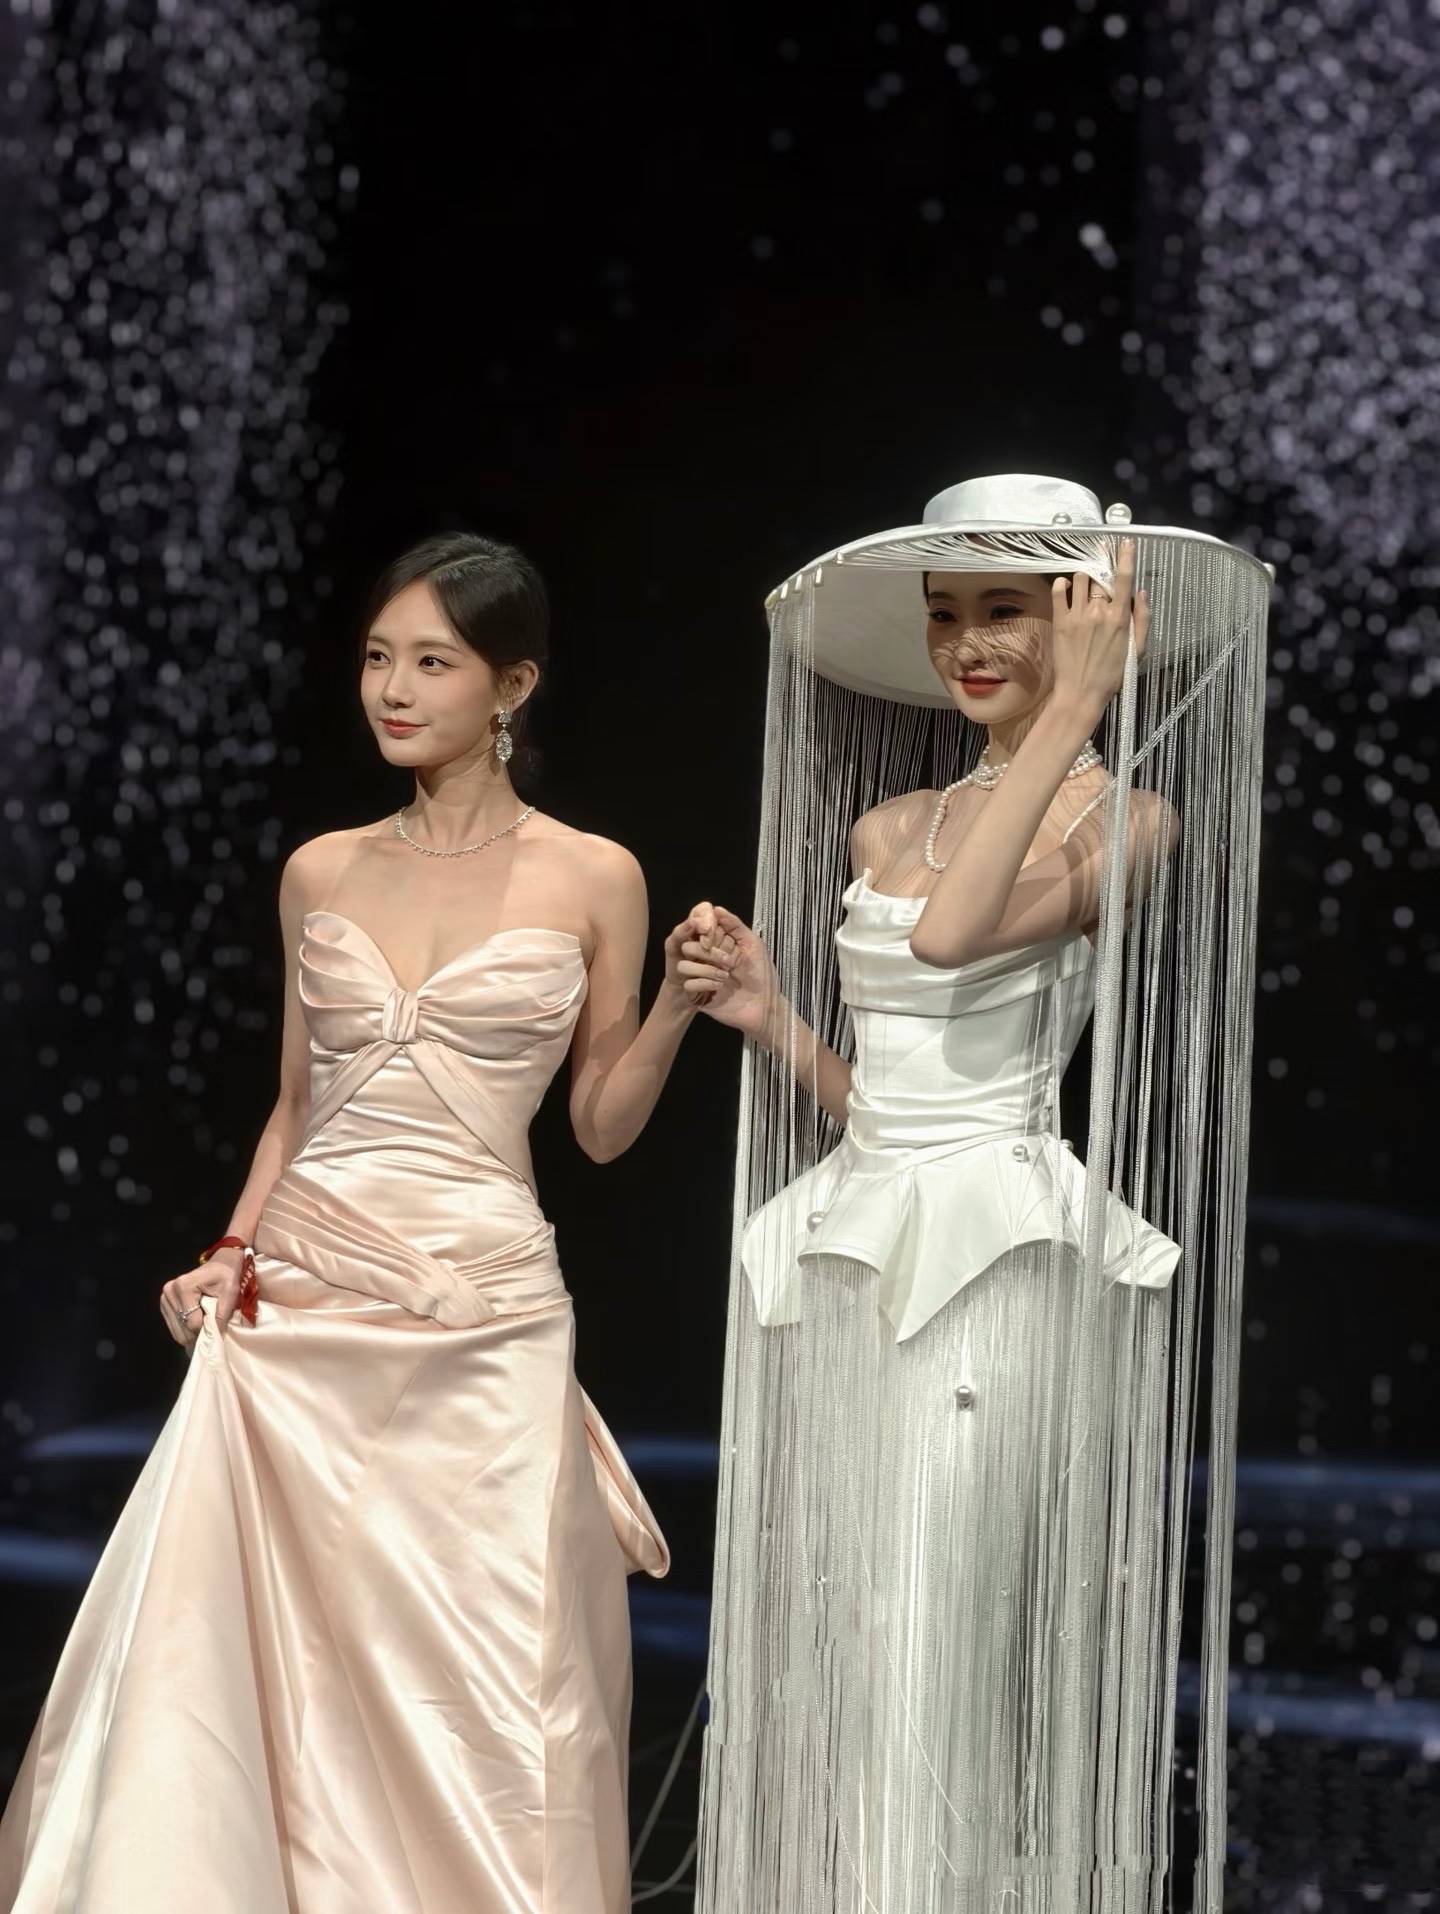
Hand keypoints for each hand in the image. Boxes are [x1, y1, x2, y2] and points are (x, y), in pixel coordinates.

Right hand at [159, 1245, 243, 1345]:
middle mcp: (169, 1291)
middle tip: (212, 1327)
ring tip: (205, 1323)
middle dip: (199, 1333)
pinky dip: (186, 1329)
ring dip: (192, 1332)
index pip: (192, 1322)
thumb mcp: (230, 1294)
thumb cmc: (226, 1276)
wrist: (220, 1265)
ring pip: (177, 1330)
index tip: (218, 1327)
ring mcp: (164, 1298)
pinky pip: (174, 1326)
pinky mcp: (165, 1304)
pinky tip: (197, 1322)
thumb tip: (214, 1337)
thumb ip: (222, 1315)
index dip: (207, 1329)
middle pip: (182, 1328)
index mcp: (184, 1286)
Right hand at [668, 902, 781, 1038]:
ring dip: (706, 969)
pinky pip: (688, 984)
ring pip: (683, 965)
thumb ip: (735, 925)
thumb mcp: (752, 944)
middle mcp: (706, 959)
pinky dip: (704, 983)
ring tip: (726, 976)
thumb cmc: (761, 974)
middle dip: (709, 952)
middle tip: (730, 961)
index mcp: (717, 944)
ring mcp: (701, 977)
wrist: (765, 1005)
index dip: (706, 930)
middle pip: (688, 946)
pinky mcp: (698, 995)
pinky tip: (719, 987)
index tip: (717, 935)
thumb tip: (716, 908)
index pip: (699, 930)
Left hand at [1050, 538, 1149, 716]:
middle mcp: (1098, 612)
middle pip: (1100, 578)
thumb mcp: (1137, 650)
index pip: (1124, 579)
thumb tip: (1142, 592)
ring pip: (1079, 579)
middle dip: (1102, 573)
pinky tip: (1065, 587)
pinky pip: (1058, 591)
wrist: (1081, 693)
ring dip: (1083, 578)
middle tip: (1101, 577)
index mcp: (1120, 618)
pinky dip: (1061, 584)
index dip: (1126, 557)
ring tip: (1085, 587)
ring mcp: (1077, 615)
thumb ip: (1142, 620)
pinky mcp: (1060, 621)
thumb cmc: (1112, 675)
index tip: (1125, 542)